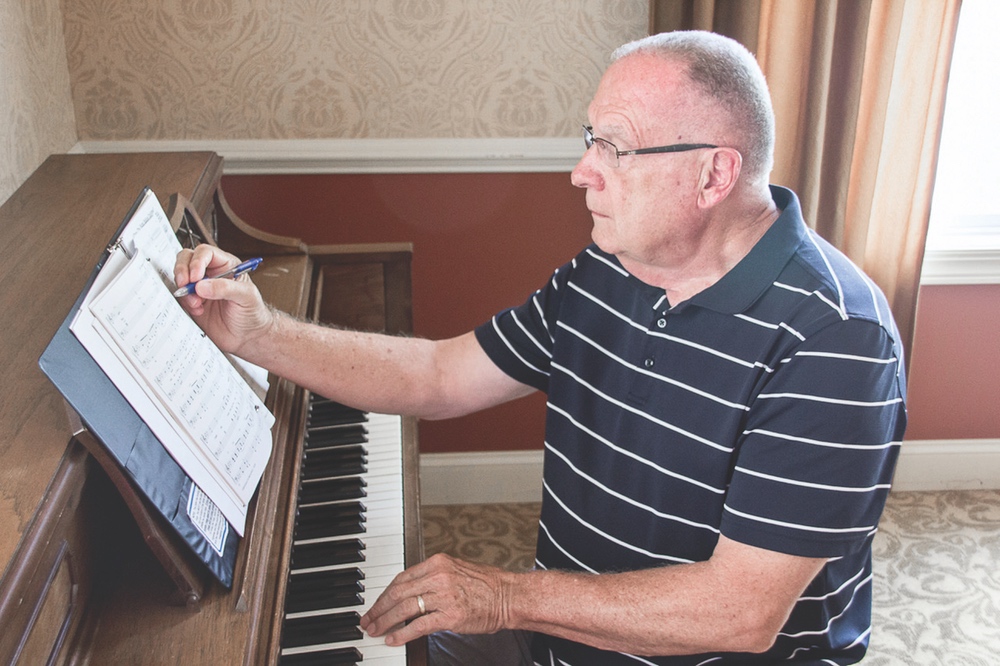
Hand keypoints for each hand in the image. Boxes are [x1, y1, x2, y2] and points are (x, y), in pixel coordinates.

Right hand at [174, 244, 272, 353]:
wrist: (248, 337)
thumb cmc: (253, 313)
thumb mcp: (246, 297)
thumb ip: (226, 288)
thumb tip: (201, 285)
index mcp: (226, 266)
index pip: (206, 253)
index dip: (197, 261)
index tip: (196, 277)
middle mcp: (211, 274)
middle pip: (187, 259)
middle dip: (182, 270)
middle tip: (185, 284)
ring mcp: (200, 288)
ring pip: (181, 277)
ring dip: (184, 289)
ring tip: (197, 302)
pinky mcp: (194, 303)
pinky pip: (181, 297)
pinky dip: (185, 303)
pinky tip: (198, 310)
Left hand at [360, 553, 512, 645]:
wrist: (510, 596)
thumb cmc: (488, 585)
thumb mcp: (456, 571)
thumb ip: (433, 578)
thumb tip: (410, 593)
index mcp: (438, 562)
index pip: (401, 578)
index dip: (384, 593)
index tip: (375, 604)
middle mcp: (439, 576)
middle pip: (398, 592)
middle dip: (378, 608)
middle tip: (367, 619)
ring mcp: (444, 596)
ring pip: (405, 608)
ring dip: (385, 621)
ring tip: (374, 631)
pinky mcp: (451, 616)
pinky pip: (419, 626)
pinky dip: (402, 634)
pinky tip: (393, 639)